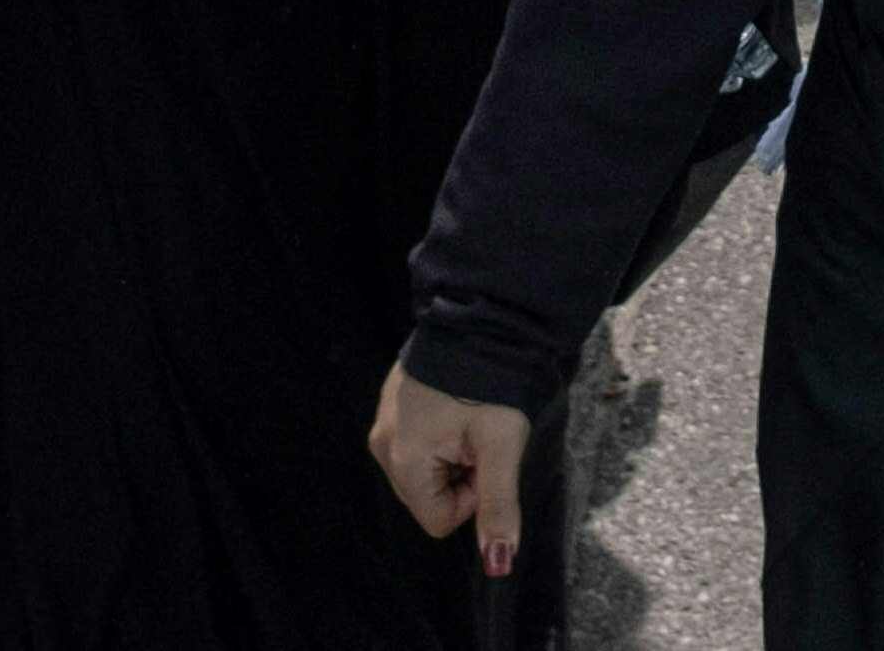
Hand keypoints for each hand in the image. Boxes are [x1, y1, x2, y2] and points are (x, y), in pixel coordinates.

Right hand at [368, 360, 531, 572]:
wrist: (478, 317)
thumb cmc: (491, 385)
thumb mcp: (501, 448)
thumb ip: (497, 508)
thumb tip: (497, 565)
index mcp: (403, 460)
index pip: (438, 520)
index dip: (469, 499)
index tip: (484, 459)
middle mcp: (382, 444)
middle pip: (426, 497)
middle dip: (458, 478)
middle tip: (479, 437)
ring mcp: (383, 421)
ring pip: (422, 470)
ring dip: (449, 456)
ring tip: (468, 418)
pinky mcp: (390, 402)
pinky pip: (415, 442)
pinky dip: (439, 434)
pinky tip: (455, 405)